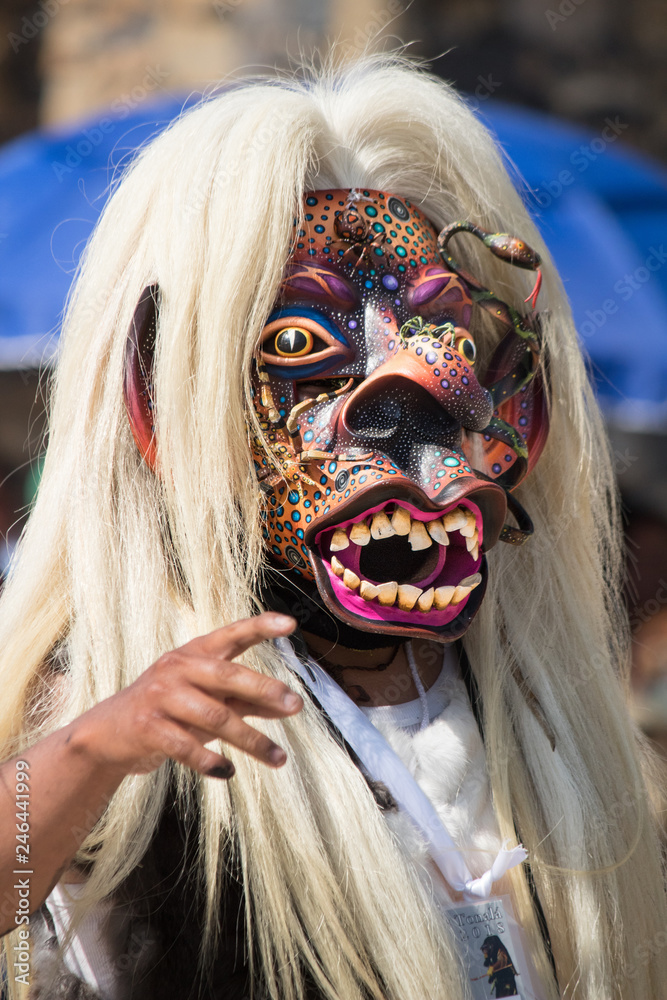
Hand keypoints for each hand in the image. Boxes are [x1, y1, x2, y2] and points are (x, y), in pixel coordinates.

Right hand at [69, 612, 300, 779]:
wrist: (109, 733)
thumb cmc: (170, 710)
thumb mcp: (207, 697)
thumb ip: (246, 699)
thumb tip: (288, 706)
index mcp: (195, 653)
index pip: (232, 634)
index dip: (261, 626)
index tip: (291, 624)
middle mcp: (178, 668)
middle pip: (228, 676)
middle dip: (265, 691)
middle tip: (296, 705)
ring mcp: (161, 696)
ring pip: (215, 717)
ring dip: (251, 741)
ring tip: (279, 758)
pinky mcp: (148, 728)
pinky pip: (186, 746)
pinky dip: (210, 761)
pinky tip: (228, 772)